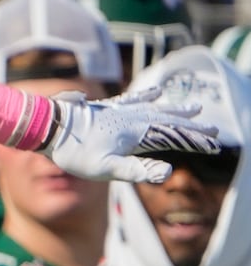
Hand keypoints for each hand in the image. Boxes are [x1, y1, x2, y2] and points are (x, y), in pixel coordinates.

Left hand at [44, 87, 217, 184]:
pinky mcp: (110, 108)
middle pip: (170, 121)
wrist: (52, 128)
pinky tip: (156, 92)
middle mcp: (134, 118)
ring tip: (194, 107)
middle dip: (192, 127)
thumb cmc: (76, 153)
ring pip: (157, 109)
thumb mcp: (106, 169)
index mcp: (138, 132)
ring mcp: (122, 111)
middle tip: (213, 131)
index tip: (213, 144)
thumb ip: (136, 170)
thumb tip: (167, 173)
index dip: (194, 141)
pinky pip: (136, 99)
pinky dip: (149, 96)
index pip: (174, 136)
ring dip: (177, 110)